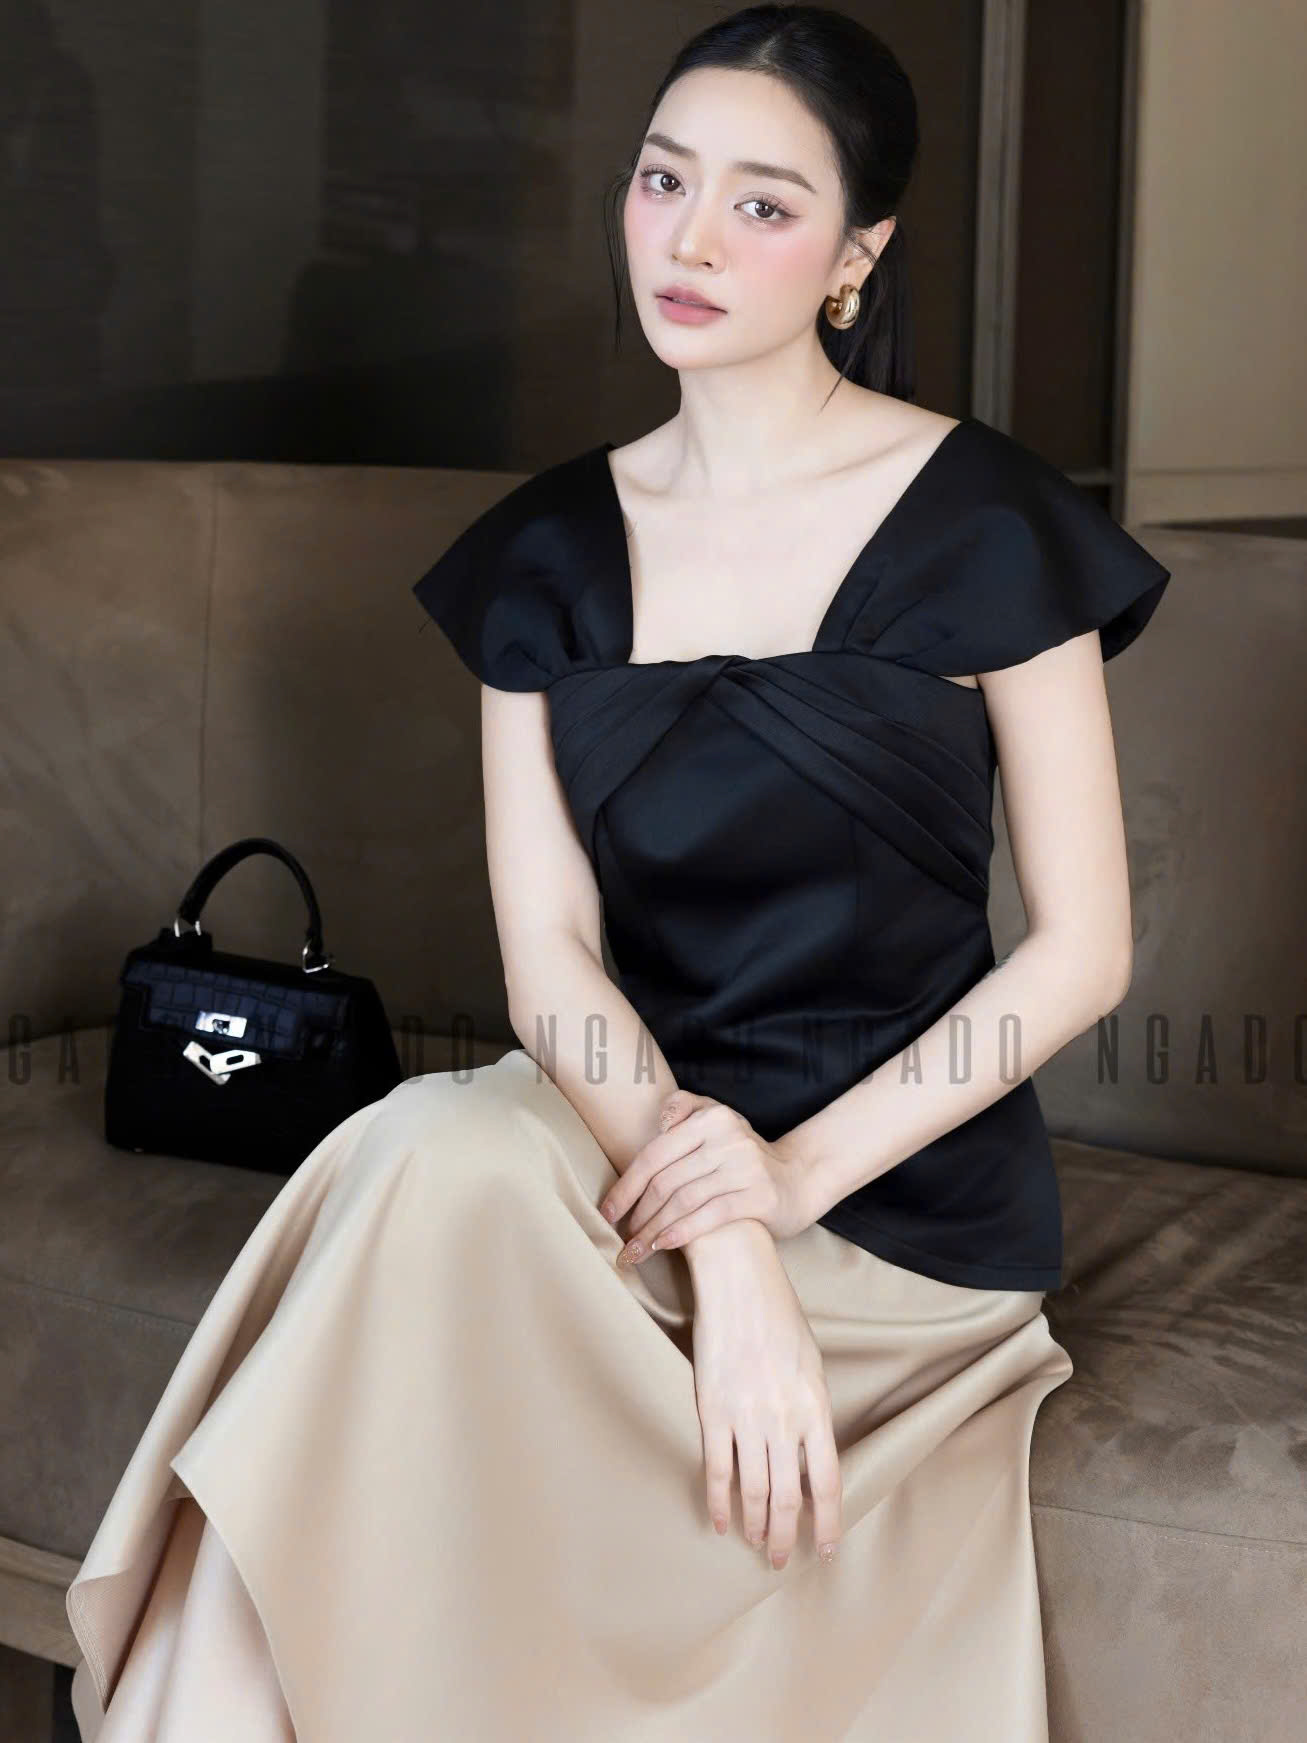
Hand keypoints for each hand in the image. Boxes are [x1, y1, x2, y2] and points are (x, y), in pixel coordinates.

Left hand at [601, 1090, 814, 1260]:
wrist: (798, 1179)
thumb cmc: (743, 1156)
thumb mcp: (717, 1122)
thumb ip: (685, 1109)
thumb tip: (659, 1121)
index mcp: (711, 1117)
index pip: (655, 1154)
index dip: (627, 1186)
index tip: (608, 1211)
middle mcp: (728, 1137)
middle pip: (666, 1180)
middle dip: (637, 1214)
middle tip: (621, 1238)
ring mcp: (745, 1166)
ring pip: (683, 1201)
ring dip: (653, 1229)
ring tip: (636, 1250)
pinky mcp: (759, 1196)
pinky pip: (710, 1215)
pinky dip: (681, 1232)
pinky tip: (663, 1245)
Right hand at [689, 1226, 842, 1568]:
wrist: (737, 1279)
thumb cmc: (777, 1315)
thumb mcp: (809, 1363)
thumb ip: (810, 1410)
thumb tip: (808, 1453)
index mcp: (815, 1406)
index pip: (827, 1481)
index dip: (827, 1521)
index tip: (825, 1548)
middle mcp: (783, 1419)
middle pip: (788, 1497)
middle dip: (785, 1536)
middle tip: (780, 1560)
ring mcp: (746, 1417)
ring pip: (754, 1491)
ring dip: (755, 1526)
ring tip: (754, 1546)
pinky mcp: (712, 1410)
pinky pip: (716, 1469)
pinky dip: (719, 1502)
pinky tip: (720, 1523)